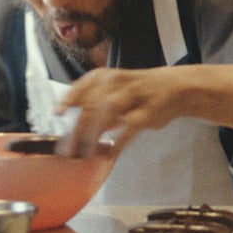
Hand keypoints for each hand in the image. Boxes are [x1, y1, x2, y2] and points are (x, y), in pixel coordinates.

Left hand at [54, 67, 189, 157]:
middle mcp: (116, 82)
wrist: (174, 87)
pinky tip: (108, 155)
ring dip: (93, 135)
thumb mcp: (113, 91)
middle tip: (68, 151)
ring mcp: (133, 95)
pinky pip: (129, 127)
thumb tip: (71, 131)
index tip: (57, 114)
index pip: (81, 87)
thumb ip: (93, 106)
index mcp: (104, 76)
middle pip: (91, 105)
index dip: (68, 101)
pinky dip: (117, 143)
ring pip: (107, 112)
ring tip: (84, 154)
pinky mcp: (148, 110)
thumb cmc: (138, 91)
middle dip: (77, 130)